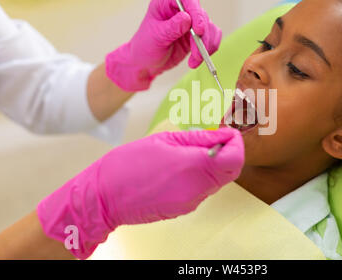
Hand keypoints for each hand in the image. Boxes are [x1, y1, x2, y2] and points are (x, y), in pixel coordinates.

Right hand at [36, 128, 243, 258]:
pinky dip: (200, 177)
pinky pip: (202, 190)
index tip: (228, 133)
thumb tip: (224, 134)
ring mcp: (192, 202)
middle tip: (211, 139)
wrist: (104, 197)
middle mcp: (198, 188)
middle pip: (231, 171)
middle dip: (227, 153)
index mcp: (195, 166)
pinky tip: (179, 168)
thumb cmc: (128, 164)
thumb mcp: (164, 140)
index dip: (236, 143)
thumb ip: (199, 138)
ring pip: (217, 181)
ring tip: (188, 152)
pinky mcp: (184, 209)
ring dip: (213, 165)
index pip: (235, 157)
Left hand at [105, 0, 221, 90]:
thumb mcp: (155, 37)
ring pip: (209, 28)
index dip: (196, 10)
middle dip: (202, 36)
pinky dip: (209, 49)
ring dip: (206, 46)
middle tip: (197, 53)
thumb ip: (171, 27)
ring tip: (195, 61)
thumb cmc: (145, 48)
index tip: (198, 30)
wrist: (146, 64)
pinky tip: (198, 60)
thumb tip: (187, 18)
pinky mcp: (197, 36)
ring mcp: (191, 23)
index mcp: (166, 3)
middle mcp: (180, 10)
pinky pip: (211, 38)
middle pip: (201, 15)